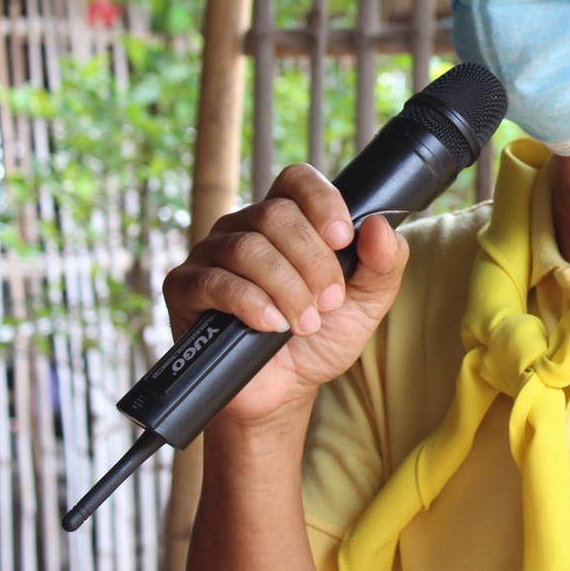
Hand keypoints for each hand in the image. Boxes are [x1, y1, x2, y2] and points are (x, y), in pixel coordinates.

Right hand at [161, 163, 408, 426]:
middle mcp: (246, 227)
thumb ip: (384, 263)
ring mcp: (211, 254)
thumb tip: (380, 225)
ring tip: (305, 322)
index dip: (321, 201)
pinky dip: (251, 303)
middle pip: (276, 214)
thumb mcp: (367, 302)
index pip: (297, 179)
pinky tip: (271, 325)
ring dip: (287, 288)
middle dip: (313, 261)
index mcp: (288, 220)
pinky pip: (215, 280)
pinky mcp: (186, 287)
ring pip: (248, 247)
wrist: (284, 390)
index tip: (343, 238)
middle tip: (329, 302)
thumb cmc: (322, 337)